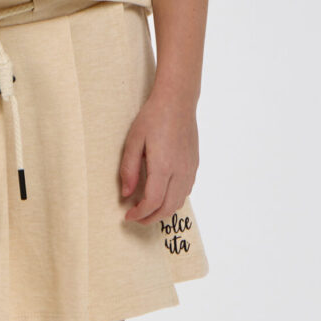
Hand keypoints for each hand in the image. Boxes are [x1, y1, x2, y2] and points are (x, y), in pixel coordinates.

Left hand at [119, 88, 198, 224]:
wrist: (177, 102)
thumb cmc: (153, 117)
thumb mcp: (134, 140)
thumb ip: (129, 169)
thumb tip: (126, 194)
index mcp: (163, 166)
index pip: (152, 202)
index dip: (139, 213)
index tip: (128, 215)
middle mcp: (180, 172)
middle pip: (167, 208)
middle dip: (150, 218)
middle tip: (136, 217)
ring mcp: (190, 170)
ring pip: (178, 203)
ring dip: (163, 211)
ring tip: (147, 209)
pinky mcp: (194, 165)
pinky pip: (185, 192)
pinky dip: (173, 201)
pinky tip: (162, 194)